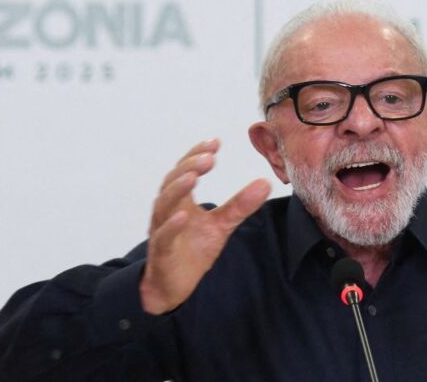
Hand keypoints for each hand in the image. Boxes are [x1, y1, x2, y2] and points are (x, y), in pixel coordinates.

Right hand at [139, 139, 270, 314]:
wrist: (173, 284)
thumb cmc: (192, 249)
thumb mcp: (221, 225)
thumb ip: (240, 205)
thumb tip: (265, 183)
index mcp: (181, 200)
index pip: (185, 170)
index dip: (197, 154)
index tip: (215, 142)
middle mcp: (167, 210)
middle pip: (172, 181)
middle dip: (189, 167)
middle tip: (209, 157)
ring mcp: (162, 229)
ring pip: (164, 205)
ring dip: (177, 189)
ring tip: (193, 176)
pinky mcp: (162, 251)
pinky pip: (163, 236)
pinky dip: (172, 225)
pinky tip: (184, 216)